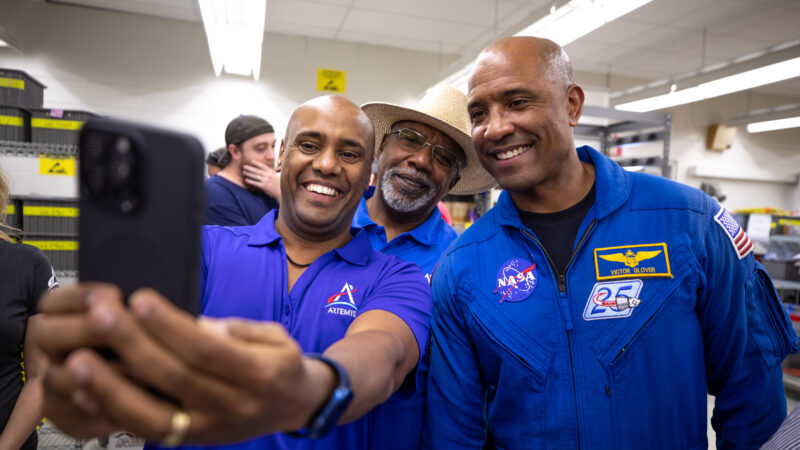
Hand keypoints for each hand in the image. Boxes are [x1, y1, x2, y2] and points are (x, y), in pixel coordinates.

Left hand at [34, 284, 333, 443]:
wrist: (294, 407)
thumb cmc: (281, 365)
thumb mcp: (277, 338)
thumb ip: (241, 330)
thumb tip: (200, 325)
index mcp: (258, 374)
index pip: (205, 349)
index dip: (169, 325)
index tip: (139, 299)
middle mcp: (232, 405)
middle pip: (174, 377)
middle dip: (132, 344)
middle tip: (100, 314)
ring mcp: (208, 427)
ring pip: (152, 414)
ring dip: (110, 387)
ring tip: (77, 360)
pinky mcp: (189, 439)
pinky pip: (145, 430)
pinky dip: (113, 411)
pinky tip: (86, 390)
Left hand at [243, 160, 279, 199]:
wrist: (281, 191)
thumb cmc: (278, 183)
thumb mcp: (274, 175)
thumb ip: (269, 171)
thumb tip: (262, 168)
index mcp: (271, 172)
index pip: (262, 166)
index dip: (256, 163)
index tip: (251, 161)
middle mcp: (268, 175)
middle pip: (257, 171)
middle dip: (250, 168)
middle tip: (244, 166)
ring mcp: (266, 181)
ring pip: (255, 176)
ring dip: (248, 174)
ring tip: (243, 172)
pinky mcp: (264, 186)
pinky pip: (255, 183)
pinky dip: (250, 181)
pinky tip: (246, 180)